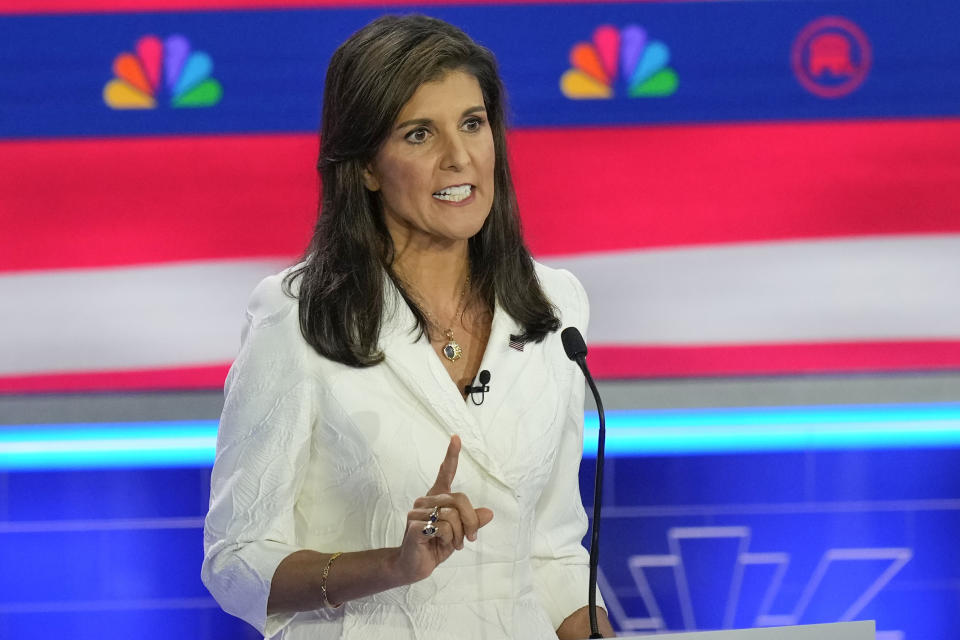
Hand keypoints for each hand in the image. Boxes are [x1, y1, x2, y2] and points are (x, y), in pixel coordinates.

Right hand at [394, 435, 493, 582]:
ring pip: (452, 516)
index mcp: (437, 498)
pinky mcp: (414, 525)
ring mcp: (417, 512)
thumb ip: (472, 522)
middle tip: (471, 538)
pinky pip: (442, 527)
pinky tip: (439, 545)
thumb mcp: (460, 534)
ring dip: (458, 535)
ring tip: (452, 544)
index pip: (445, 473)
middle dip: (471, 521)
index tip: (456, 437)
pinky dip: (448, 539)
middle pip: (459, 500)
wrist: (414, 566)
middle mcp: (426, 501)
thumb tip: (489, 513)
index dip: (451, 455)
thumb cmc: (436, 546)